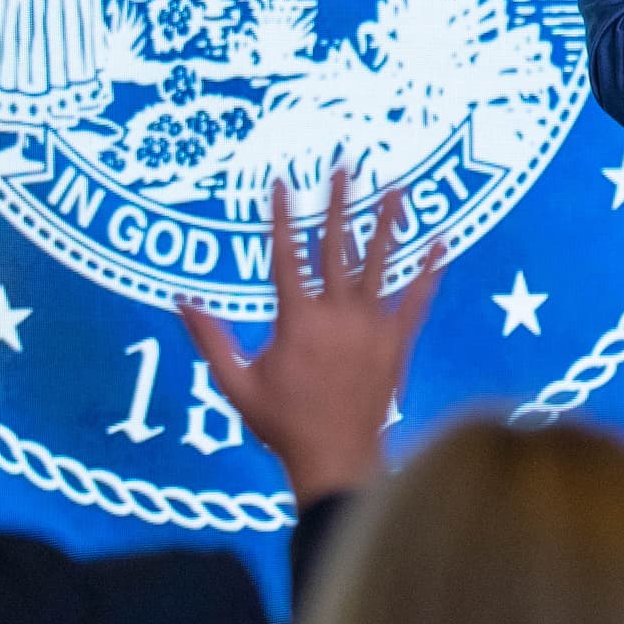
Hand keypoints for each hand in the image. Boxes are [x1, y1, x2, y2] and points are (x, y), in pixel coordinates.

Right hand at [178, 169, 444, 504]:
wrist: (336, 456)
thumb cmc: (281, 423)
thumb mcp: (235, 381)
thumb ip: (210, 337)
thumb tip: (181, 300)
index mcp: (297, 319)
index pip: (286, 256)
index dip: (281, 217)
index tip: (280, 182)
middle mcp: (338, 314)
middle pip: (337, 247)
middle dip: (338, 204)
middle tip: (344, 167)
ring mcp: (372, 326)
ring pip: (380, 264)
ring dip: (386, 223)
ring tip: (395, 188)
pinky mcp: (397, 341)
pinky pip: (417, 299)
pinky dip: (430, 271)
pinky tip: (442, 242)